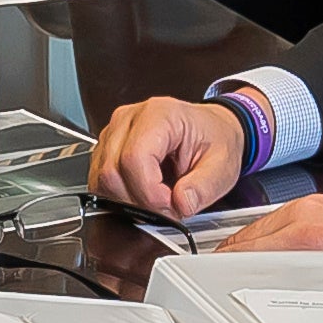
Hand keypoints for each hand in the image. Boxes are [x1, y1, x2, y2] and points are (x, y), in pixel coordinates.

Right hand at [91, 95, 256, 217]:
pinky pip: (100, 179)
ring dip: (127, 200)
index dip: (149, 192)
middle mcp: (130, 118)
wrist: (210, 130)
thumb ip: (203, 188)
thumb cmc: (214, 140)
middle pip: (112, 170)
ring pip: (101, 178)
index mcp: (160, 115)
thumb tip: (180, 204)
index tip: (170, 205)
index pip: (134, 158)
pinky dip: (119, 196)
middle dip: (139, 201)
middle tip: (167, 207)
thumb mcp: (222, 166)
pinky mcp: (106, 147)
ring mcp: (114, 131)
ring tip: (156, 199)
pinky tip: (142, 194)